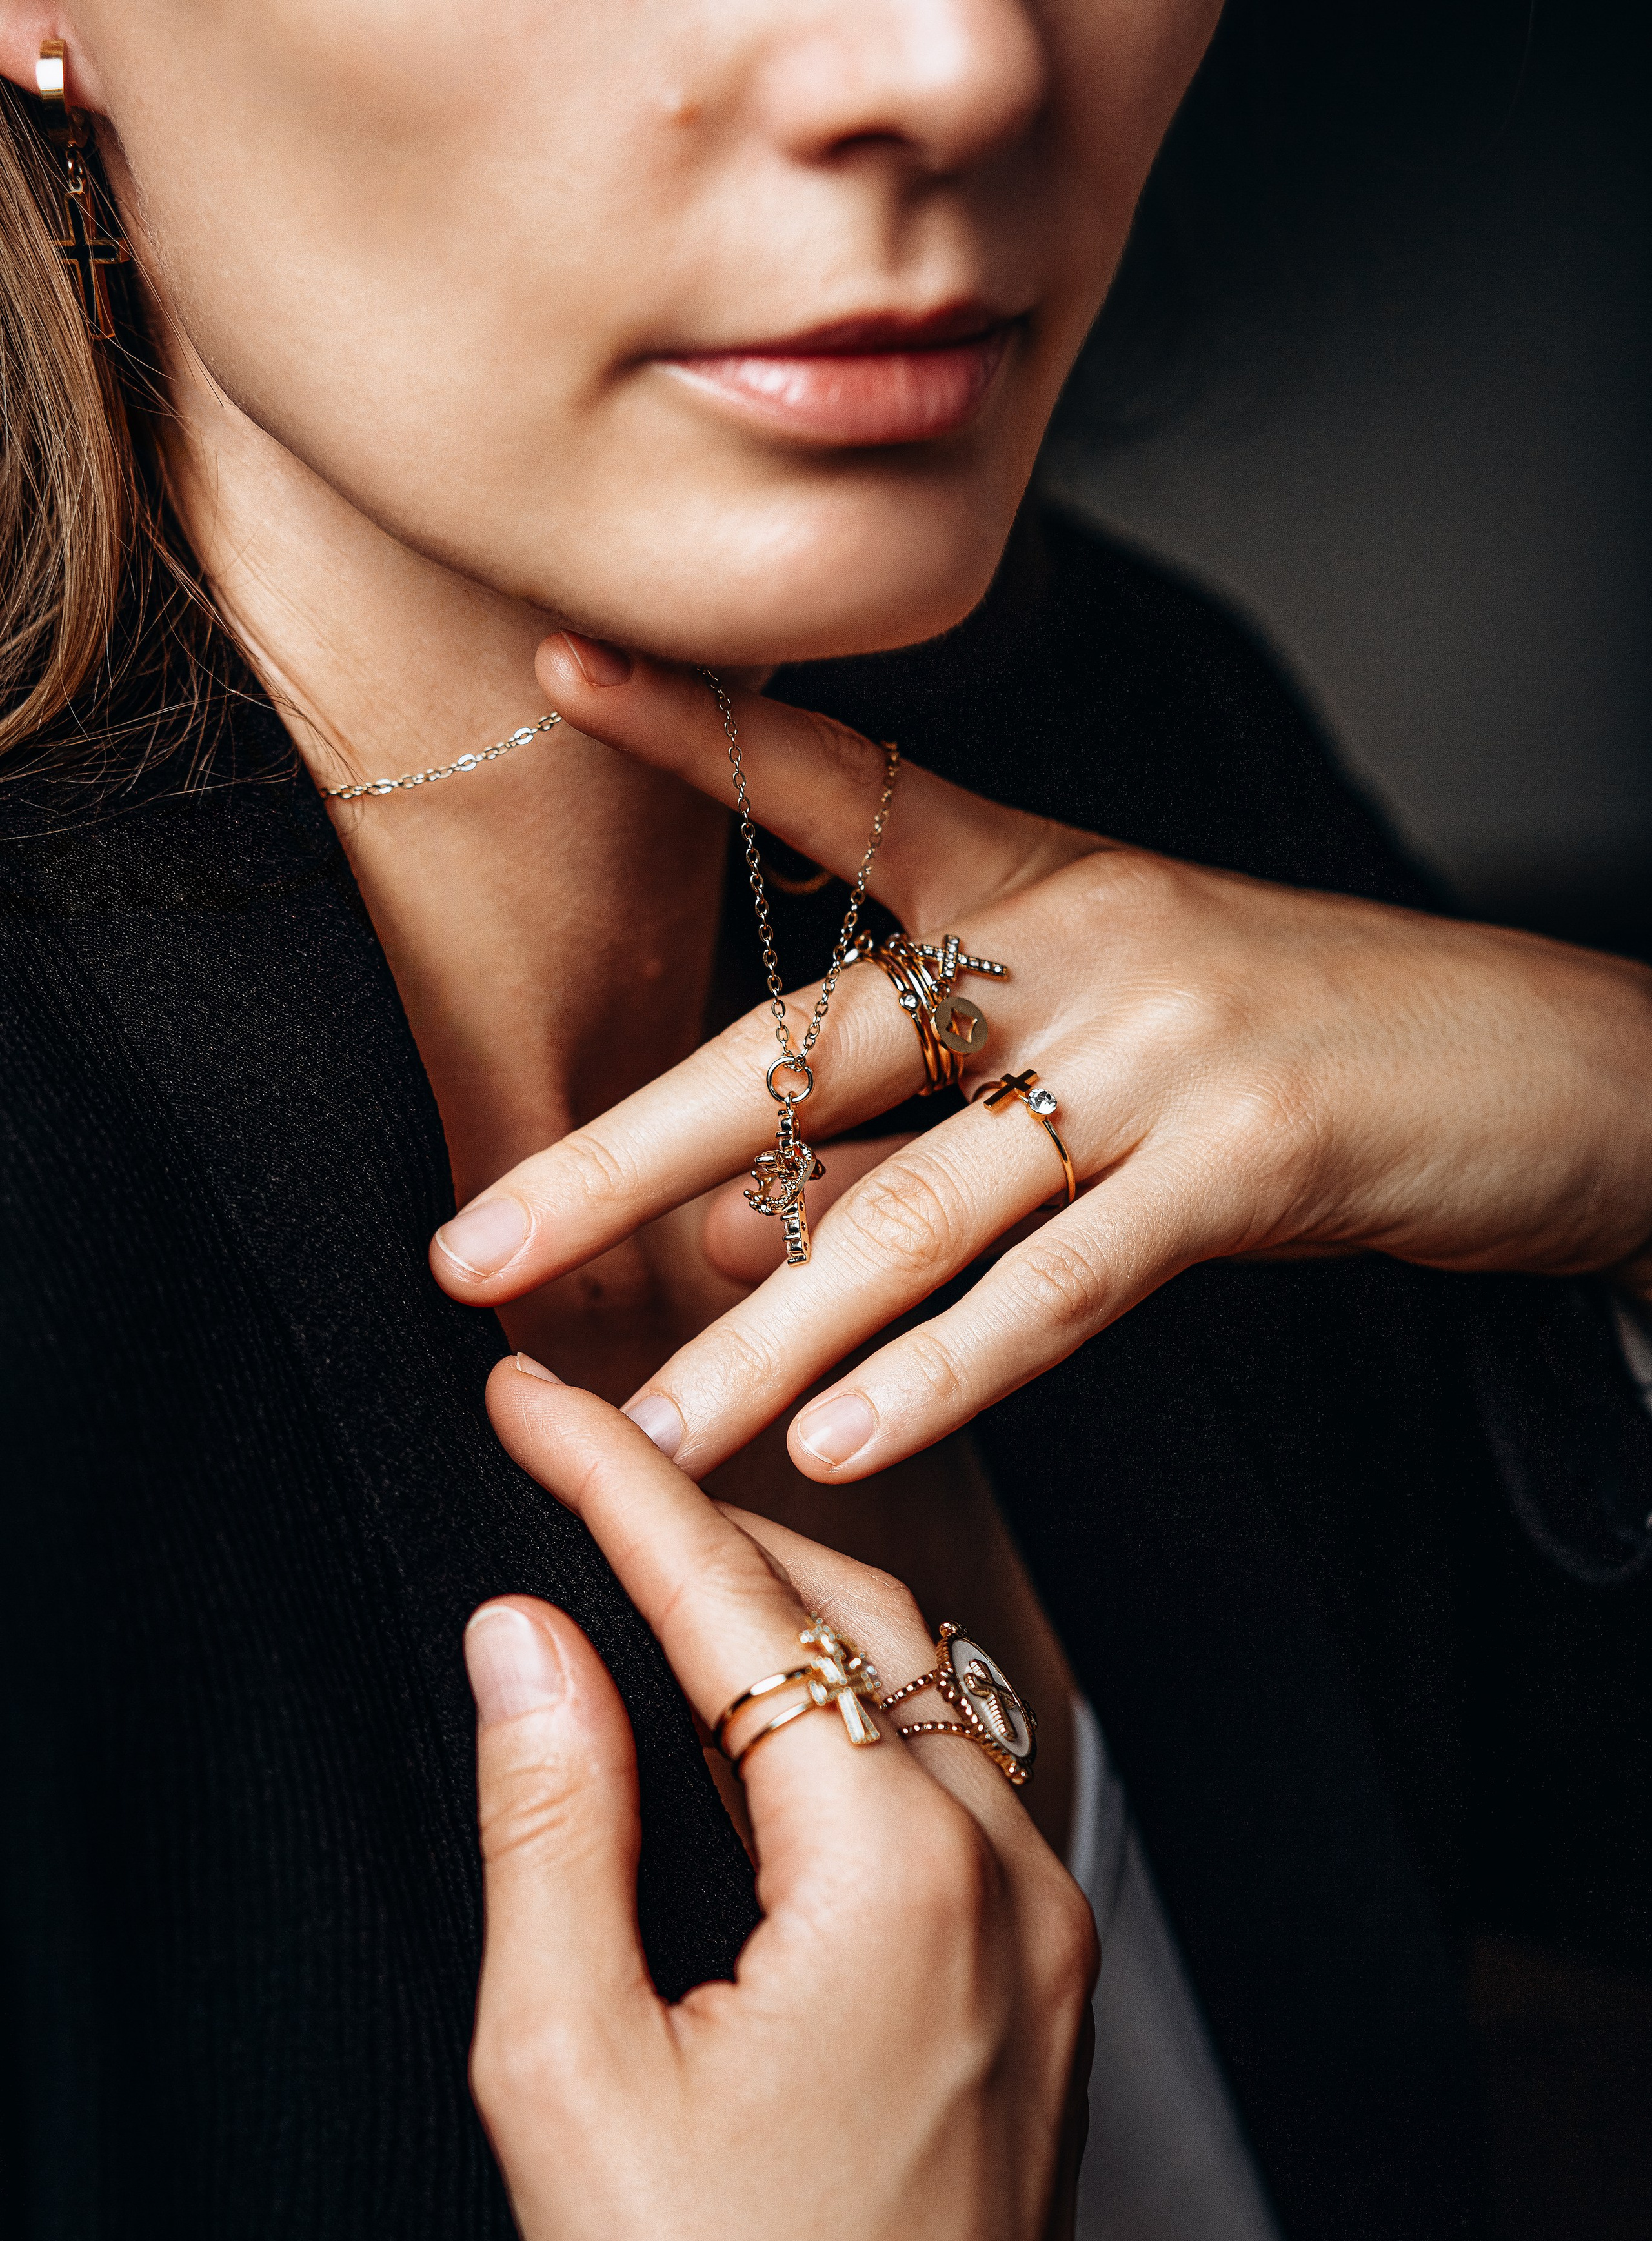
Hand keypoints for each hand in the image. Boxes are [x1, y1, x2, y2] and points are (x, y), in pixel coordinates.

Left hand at [431, 643, 1651, 1480]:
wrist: (1552, 1067)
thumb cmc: (1309, 1050)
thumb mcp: (1108, 1043)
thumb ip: (927, 1124)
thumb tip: (735, 1226)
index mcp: (1044, 884)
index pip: (847, 789)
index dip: (703, 733)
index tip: (558, 667)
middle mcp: (1085, 939)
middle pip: (817, 1045)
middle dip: (630, 1159)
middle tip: (474, 1248)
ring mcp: (1165, 1042)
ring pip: (925, 1196)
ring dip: (770, 1329)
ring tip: (650, 1429)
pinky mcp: (1249, 1153)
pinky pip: (1064, 1281)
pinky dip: (947, 1371)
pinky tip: (839, 1443)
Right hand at [464, 1360, 1096, 2240]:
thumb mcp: (572, 2075)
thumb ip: (552, 1823)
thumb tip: (523, 1637)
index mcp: (892, 1872)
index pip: (728, 1609)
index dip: (611, 1484)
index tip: (525, 1399)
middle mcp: (1001, 1866)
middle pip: (842, 1612)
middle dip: (701, 1519)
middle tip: (573, 1459)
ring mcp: (1044, 1920)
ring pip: (908, 1683)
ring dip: (777, 1609)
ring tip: (643, 1566)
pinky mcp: (1046, 1975)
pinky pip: (947, 1775)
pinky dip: (842, 1712)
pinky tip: (758, 1721)